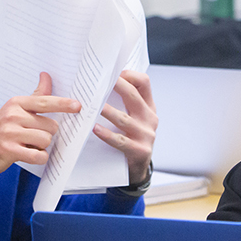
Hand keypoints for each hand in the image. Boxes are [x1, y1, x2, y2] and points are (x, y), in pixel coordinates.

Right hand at [0, 73, 80, 178]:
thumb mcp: (13, 110)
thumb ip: (34, 96)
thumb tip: (46, 76)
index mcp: (16, 104)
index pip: (44, 101)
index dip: (63, 104)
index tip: (77, 106)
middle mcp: (13, 116)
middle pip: (50, 126)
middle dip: (47, 134)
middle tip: (32, 136)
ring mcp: (10, 133)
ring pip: (46, 140)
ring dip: (41, 147)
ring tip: (27, 145)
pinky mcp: (9, 150)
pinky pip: (38, 155)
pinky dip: (38, 157)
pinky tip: (28, 155)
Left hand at [92, 69, 156, 185]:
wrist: (137, 168)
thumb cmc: (129, 137)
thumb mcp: (133, 118)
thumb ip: (123, 102)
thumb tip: (99, 83)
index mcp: (148, 106)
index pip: (144, 82)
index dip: (129, 74)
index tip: (111, 72)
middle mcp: (150, 118)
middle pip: (133, 96)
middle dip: (116, 86)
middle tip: (98, 81)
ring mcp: (146, 135)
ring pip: (123, 119)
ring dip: (105, 111)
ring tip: (90, 105)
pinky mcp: (140, 150)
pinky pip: (120, 141)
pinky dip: (106, 134)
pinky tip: (94, 128)